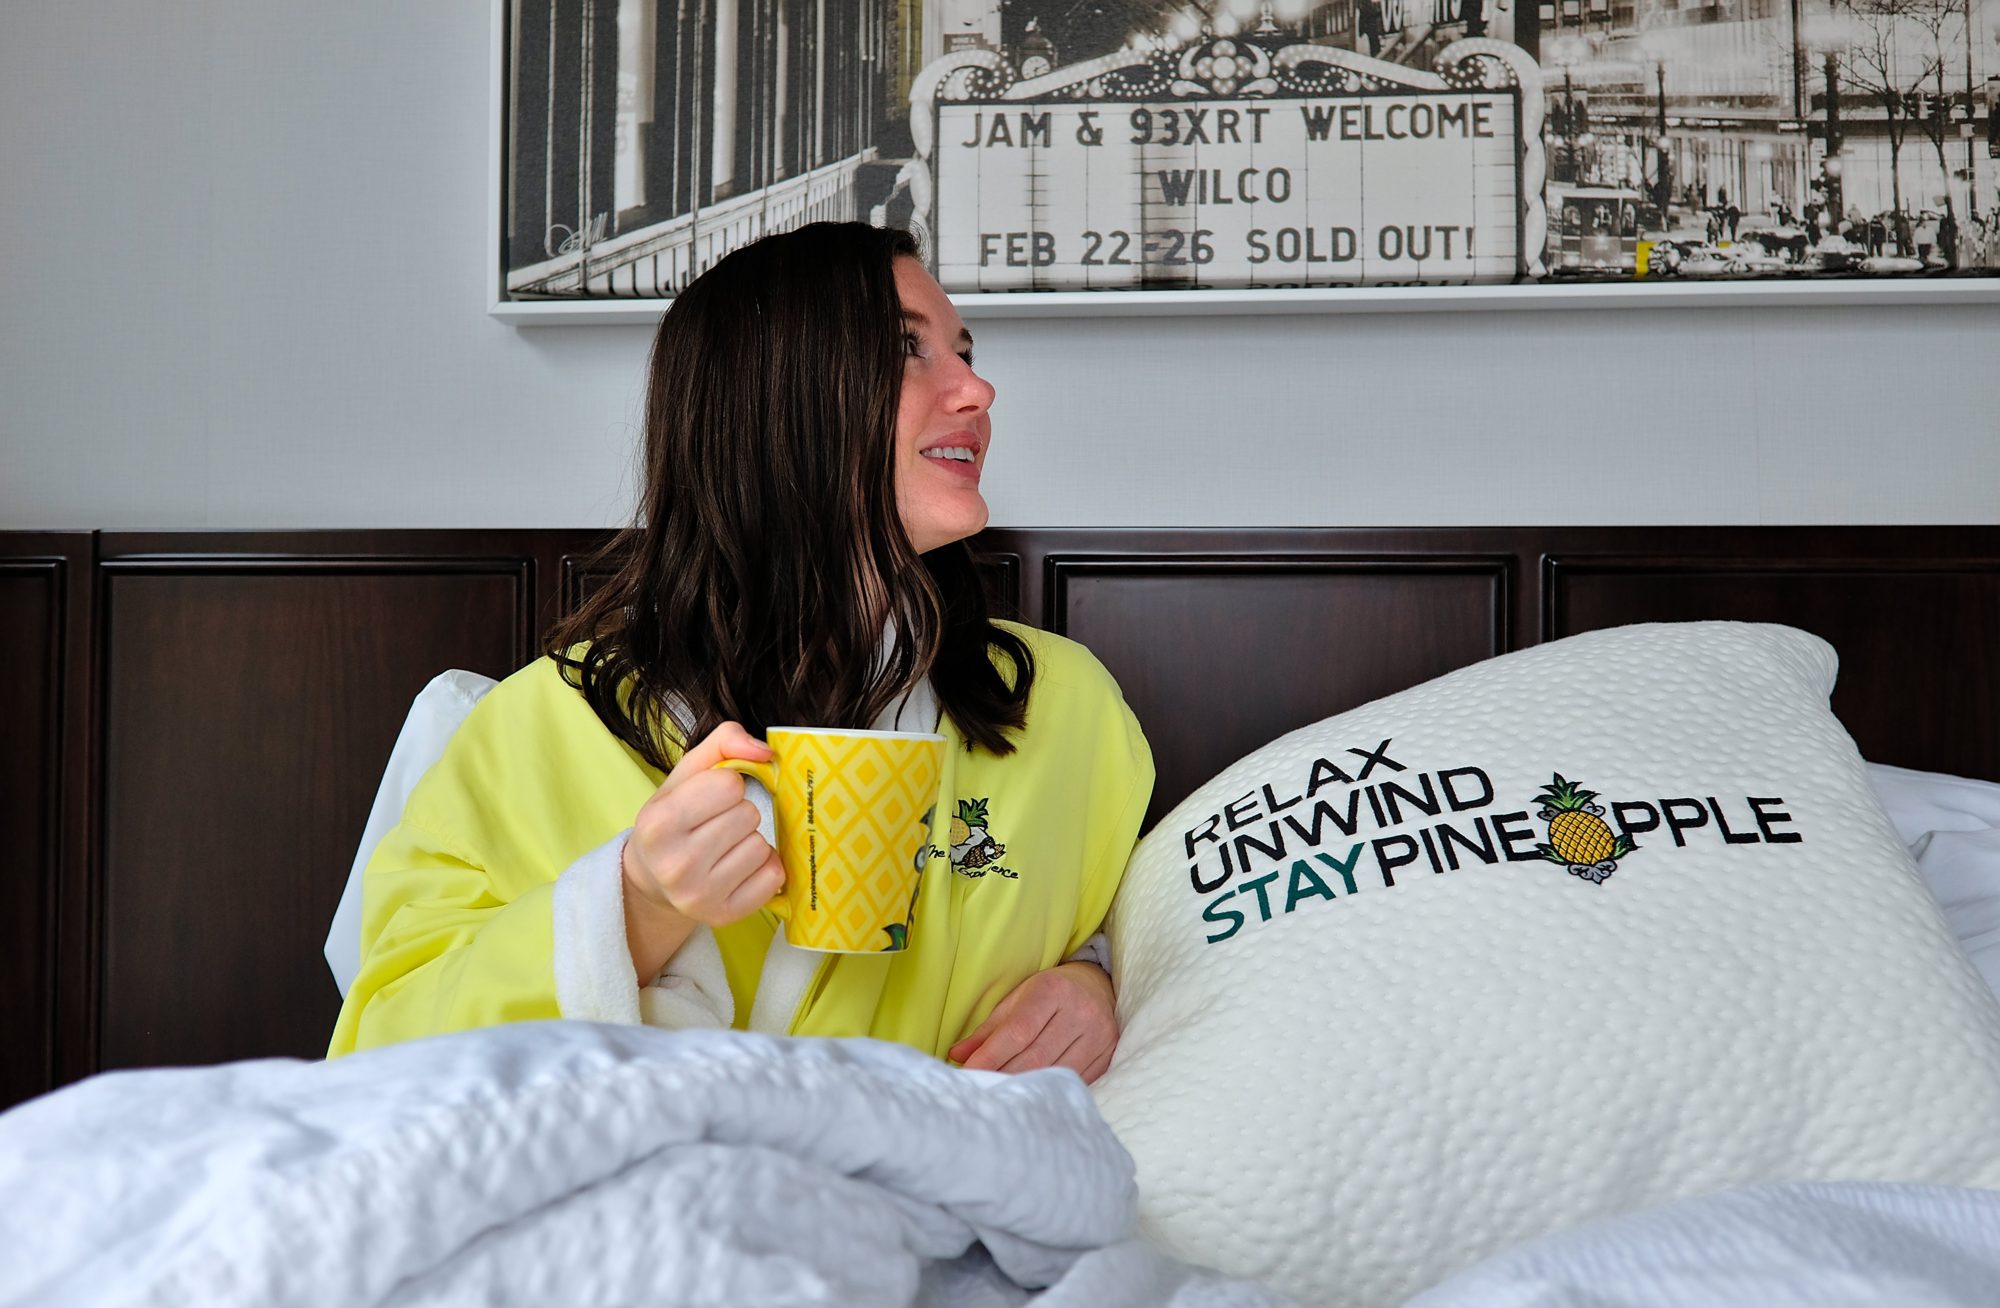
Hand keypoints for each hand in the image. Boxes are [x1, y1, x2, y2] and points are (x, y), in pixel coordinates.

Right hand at [622, 722, 781, 928]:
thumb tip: (766, 752)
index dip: (727, 786)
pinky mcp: (723, 916)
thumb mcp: (686, 774)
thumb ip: (724, 743)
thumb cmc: (675, 819)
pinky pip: (773, 876)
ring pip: (761, 845)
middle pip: (748, 815)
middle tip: (716, 826)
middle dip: (739, 813)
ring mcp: (699, 895)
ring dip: (751, 840)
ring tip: (725, 848)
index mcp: (659, 823)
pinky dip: (763, 868)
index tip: (710, 800)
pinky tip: (738, 868)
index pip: (729, 785)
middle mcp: (676, 864)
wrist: (653, 880)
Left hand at [948, 962, 1117, 1083]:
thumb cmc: (1047, 993)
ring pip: (1056, 1072)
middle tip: (980, 1088)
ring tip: (1002, 1094)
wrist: (1096, 986)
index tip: (968, 1073)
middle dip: (1004, 1075)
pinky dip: (1050, 1089)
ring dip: (1025, 1087)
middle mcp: (1081, 1010)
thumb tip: (957, 1055)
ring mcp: (1099, 1034)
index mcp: (1053, 989)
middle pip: (1036, 1057)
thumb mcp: (1017, 1000)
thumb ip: (989, 1029)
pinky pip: (1075, 1081)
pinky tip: (1033, 1093)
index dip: (991, 1055)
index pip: (1018, 1030)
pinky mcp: (1109, 1054)